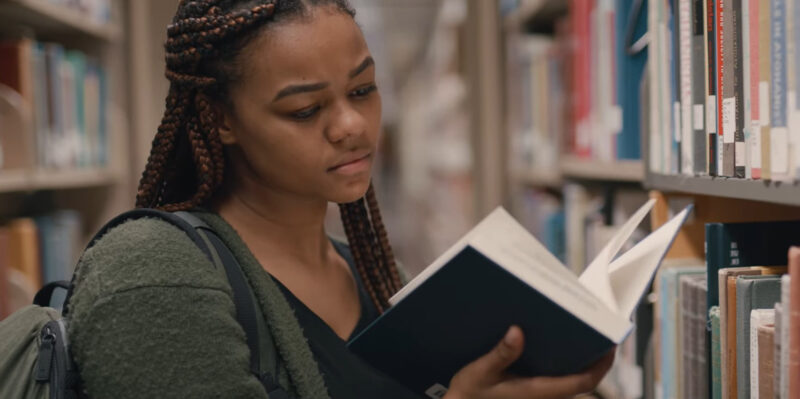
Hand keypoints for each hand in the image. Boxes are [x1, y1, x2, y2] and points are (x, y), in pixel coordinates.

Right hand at [443, 326, 614, 398]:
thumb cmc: (469, 394)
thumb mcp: (480, 372)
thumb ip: (501, 354)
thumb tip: (518, 332)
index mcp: (538, 391)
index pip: (584, 382)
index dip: (602, 364)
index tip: (612, 342)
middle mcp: (544, 396)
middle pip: (582, 378)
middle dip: (594, 355)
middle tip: (598, 326)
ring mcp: (539, 395)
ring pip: (570, 378)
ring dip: (578, 357)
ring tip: (578, 328)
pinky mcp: (531, 392)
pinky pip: (556, 377)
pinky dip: (562, 361)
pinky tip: (551, 341)